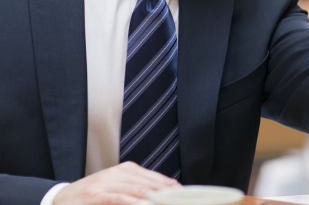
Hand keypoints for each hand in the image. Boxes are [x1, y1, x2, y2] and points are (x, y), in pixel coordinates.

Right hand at [53, 162, 179, 204]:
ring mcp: (106, 183)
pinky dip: (134, 202)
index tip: (185, 197)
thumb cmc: (91, 197)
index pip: (156, 179)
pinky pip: (120, 199)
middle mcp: (118, 173)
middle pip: (151, 185)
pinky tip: (145, 204)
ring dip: (155, 199)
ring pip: (138, 191)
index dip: (172, 189)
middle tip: (182, 201)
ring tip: (169, 202)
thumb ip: (138, 190)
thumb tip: (163, 195)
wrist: (60, 199)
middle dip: (168, 196)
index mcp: (127, 170)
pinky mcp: (96, 195)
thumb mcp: (117, 188)